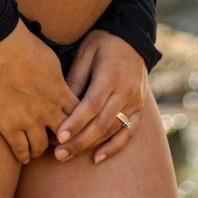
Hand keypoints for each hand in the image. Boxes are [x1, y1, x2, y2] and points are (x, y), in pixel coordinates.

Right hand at [0, 21, 80, 165]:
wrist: (2, 47)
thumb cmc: (25, 46)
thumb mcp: (51, 60)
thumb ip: (57, 77)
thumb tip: (59, 82)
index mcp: (61, 93)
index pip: (78, 117)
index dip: (77, 126)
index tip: (73, 129)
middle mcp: (49, 110)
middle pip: (64, 136)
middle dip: (64, 143)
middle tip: (60, 147)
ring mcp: (29, 120)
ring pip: (42, 147)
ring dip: (41, 151)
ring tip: (37, 153)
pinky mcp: (9, 125)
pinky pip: (20, 148)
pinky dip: (23, 156)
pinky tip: (22, 159)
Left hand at [53, 30, 147, 163]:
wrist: (132, 39)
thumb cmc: (103, 44)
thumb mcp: (85, 53)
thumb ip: (75, 79)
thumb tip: (58, 104)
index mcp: (111, 76)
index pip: (92, 104)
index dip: (76, 122)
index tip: (59, 136)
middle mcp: (126, 91)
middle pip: (102, 122)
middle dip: (79, 141)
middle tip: (58, 153)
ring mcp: (135, 102)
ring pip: (113, 130)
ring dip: (91, 146)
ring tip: (68, 156)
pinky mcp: (139, 108)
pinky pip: (128, 132)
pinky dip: (113, 147)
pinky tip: (97, 158)